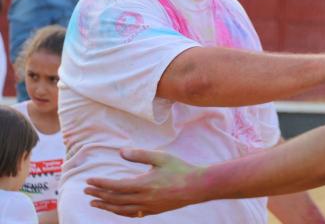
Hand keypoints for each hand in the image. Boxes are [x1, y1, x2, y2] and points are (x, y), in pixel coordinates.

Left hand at [85, 149, 200, 217]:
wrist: (196, 186)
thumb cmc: (179, 169)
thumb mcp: (160, 157)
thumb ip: (140, 155)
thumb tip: (120, 152)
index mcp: (143, 184)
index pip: (115, 186)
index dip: (100, 183)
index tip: (89, 179)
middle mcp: (143, 198)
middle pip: (114, 198)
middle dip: (98, 193)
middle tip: (86, 189)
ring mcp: (148, 207)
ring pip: (120, 209)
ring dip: (105, 205)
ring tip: (93, 201)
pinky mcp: (153, 211)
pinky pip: (131, 214)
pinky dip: (119, 212)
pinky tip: (114, 209)